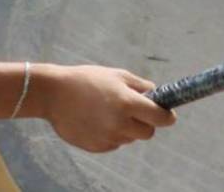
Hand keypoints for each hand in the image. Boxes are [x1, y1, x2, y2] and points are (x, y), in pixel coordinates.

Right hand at [32, 65, 176, 152]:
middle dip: (147, 123)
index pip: (160, 118)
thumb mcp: (117, 75)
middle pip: (148, 133)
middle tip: (137, 111)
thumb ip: (140, 86)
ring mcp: (107, 138)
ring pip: (129, 138)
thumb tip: (156, 93)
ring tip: (110, 112)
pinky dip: (112, 135)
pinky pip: (114, 144)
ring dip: (127, 128)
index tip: (168, 114)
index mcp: (128, 104)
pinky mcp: (96, 147)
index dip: (167, 116)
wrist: (54, 94)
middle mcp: (119, 124)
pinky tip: (98, 121)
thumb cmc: (88, 79)